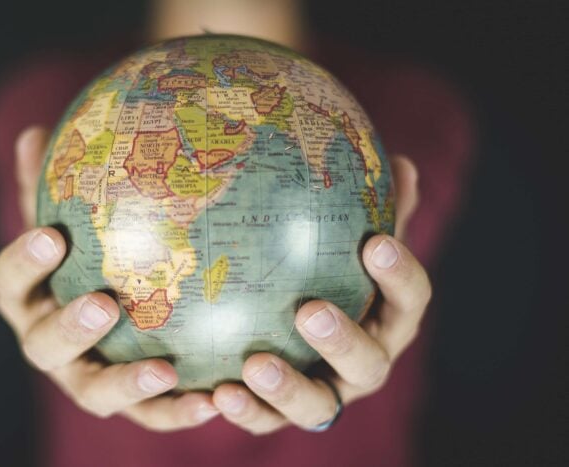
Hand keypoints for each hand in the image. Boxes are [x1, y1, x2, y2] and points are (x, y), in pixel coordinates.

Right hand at [0, 127, 219, 430]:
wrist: (112, 316)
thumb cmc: (89, 257)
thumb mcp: (74, 220)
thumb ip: (55, 186)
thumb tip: (34, 132)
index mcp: (29, 299)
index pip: (10, 282)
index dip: (24, 262)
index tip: (51, 236)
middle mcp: (49, 344)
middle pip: (43, 346)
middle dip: (69, 327)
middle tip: (103, 304)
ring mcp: (86, 379)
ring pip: (94, 392)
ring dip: (125, 382)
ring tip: (163, 368)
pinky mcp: (127, 404)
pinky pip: (149, 415)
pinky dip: (176, 411)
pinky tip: (213, 399)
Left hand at [211, 156, 431, 433]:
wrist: (296, 333)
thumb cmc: (329, 274)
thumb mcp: (346, 244)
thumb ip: (371, 209)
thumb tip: (401, 163)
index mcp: (388, 319)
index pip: (410, 300)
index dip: (399, 274)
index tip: (374, 242)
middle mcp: (364, 364)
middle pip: (369, 363)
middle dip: (344, 341)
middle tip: (310, 311)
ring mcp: (325, 394)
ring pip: (317, 405)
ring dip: (289, 388)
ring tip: (255, 364)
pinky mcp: (281, 413)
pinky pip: (265, 420)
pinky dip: (245, 411)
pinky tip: (215, 393)